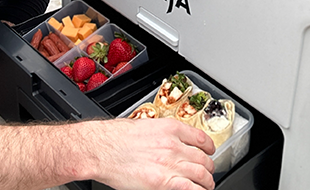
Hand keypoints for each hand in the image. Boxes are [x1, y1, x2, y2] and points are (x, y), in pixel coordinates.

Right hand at [0, 117, 217, 189]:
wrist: (99, 149)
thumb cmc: (115, 138)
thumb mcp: (145, 126)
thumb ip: (163, 135)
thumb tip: (172, 142)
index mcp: (171, 128)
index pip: (201, 138)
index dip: (209, 147)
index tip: (210, 151)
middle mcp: (174, 144)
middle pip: (203, 158)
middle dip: (208, 167)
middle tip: (208, 172)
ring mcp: (169, 163)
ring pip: (200, 173)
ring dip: (207, 180)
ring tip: (207, 185)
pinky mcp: (162, 181)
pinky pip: (190, 187)